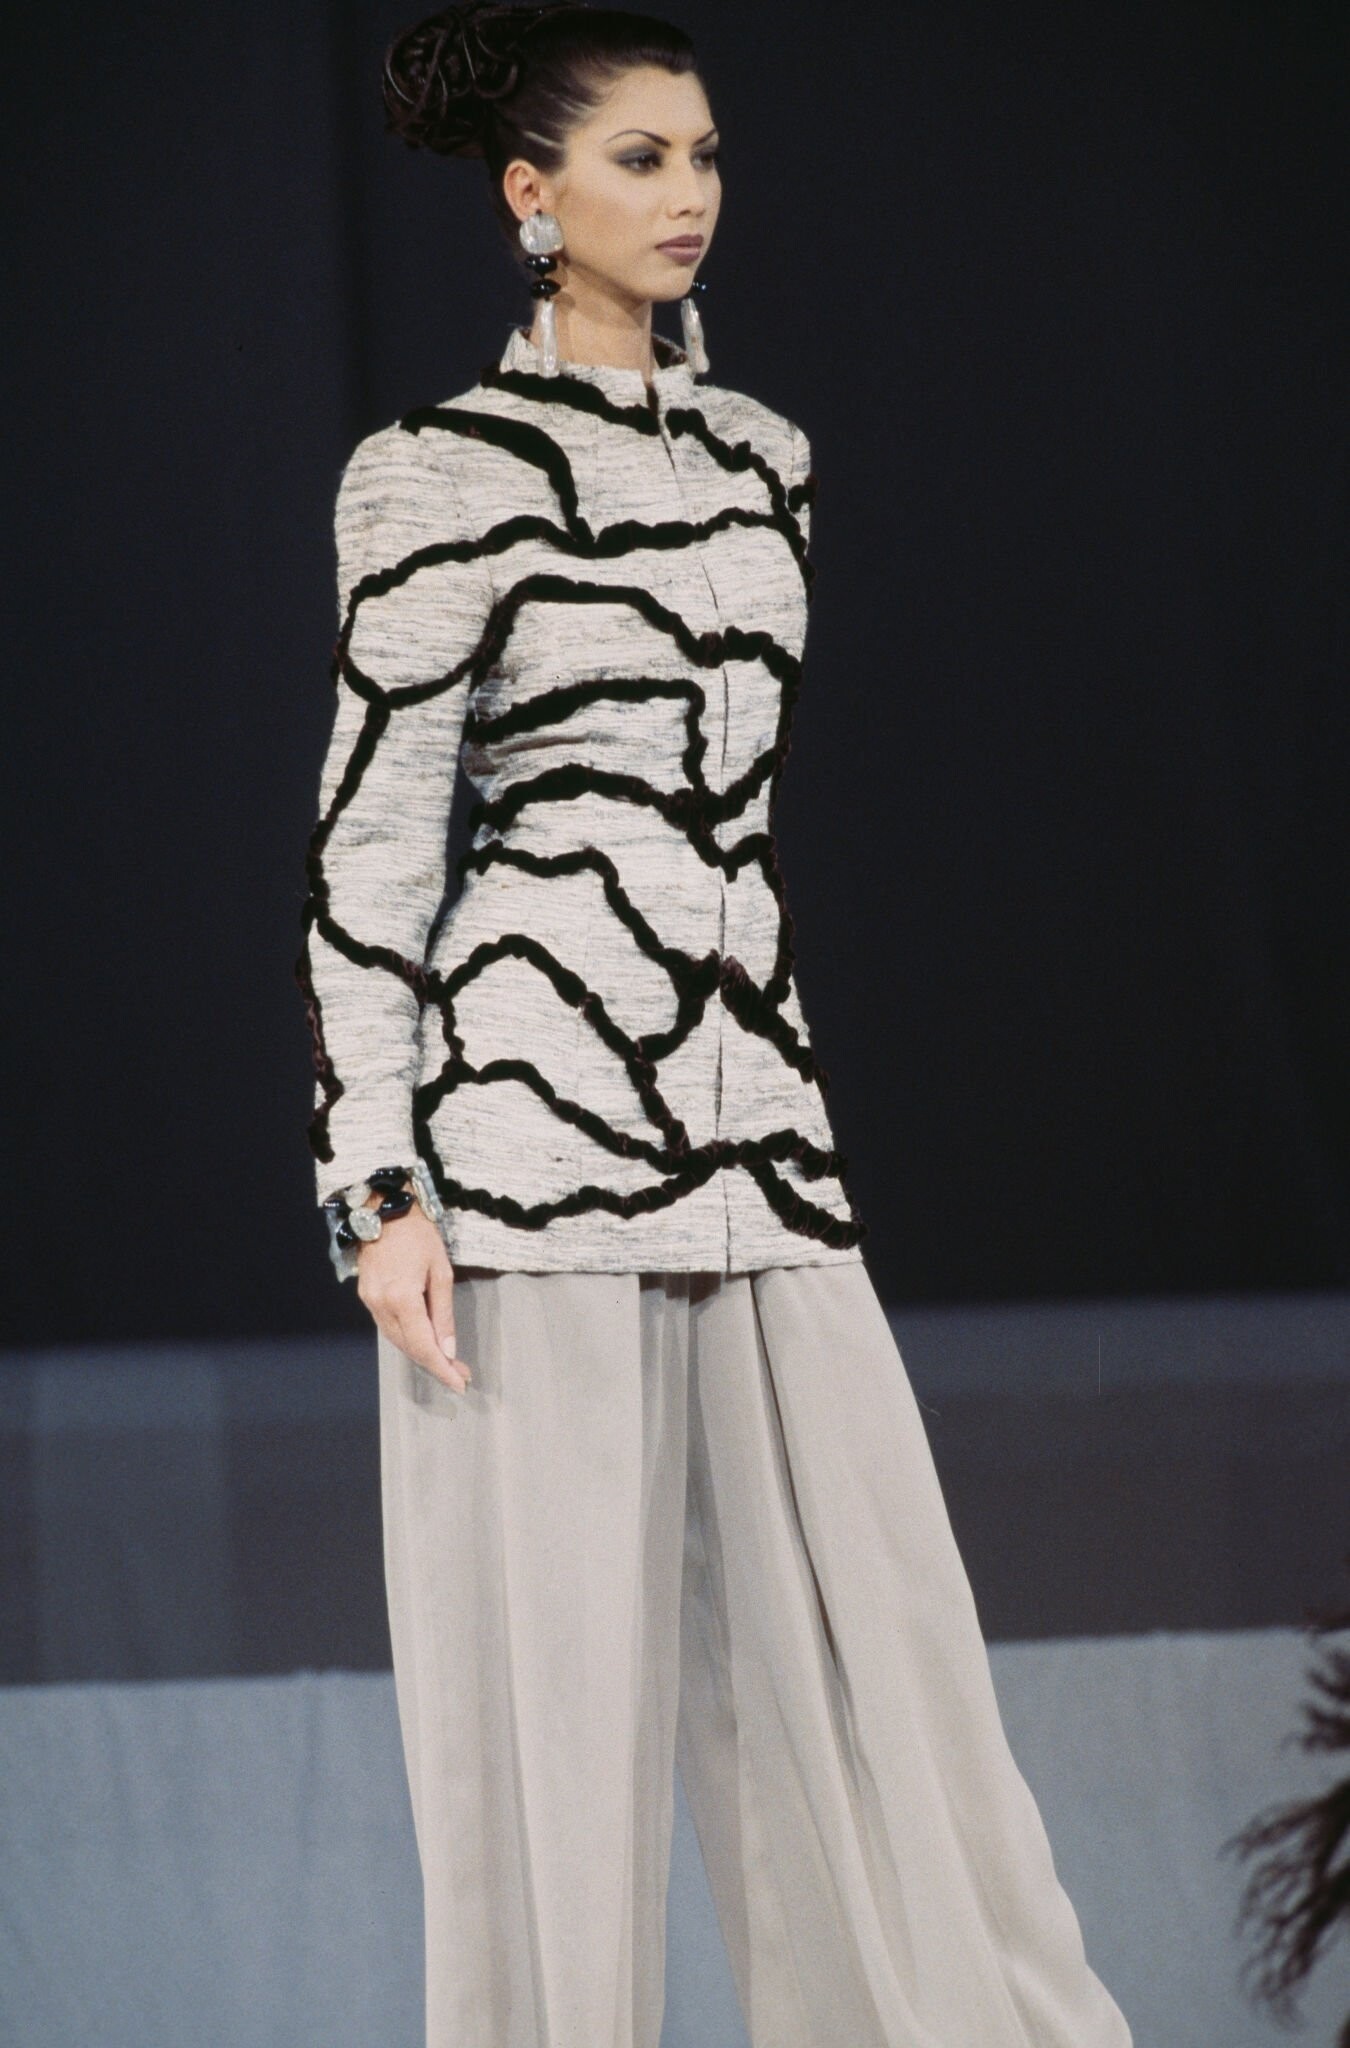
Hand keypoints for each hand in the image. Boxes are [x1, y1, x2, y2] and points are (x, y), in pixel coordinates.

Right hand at [355, 1199, 471, 1393]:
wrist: (385, 1210)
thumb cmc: (419, 1235)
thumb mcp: (441, 1272)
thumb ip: (443, 1314)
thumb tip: (448, 1349)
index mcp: (402, 1298)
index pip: (424, 1346)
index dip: (442, 1369)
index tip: (460, 1383)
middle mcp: (381, 1305)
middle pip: (409, 1348)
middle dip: (435, 1364)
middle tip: (459, 1373)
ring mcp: (370, 1302)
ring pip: (396, 1340)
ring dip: (421, 1353)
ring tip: (446, 1362)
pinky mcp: (366, 1297)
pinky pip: (388, 1327)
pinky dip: (406, 1338)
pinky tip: (423, 1341)